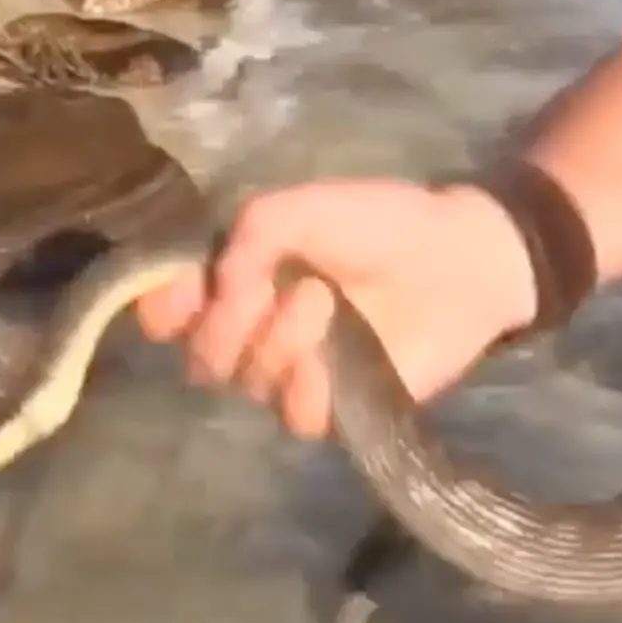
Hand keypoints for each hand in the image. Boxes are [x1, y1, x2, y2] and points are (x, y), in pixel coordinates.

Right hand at [134, 178, 533, 438]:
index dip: (163, 308)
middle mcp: (256, 331)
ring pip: (248, 382)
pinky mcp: (337, 406)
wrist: (458, 256)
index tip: (179, 296)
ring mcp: (294, 373)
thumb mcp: (303, 206)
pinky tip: (331, 358)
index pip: (169, 311)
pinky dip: (307, 388)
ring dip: (278, 340)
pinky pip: (296, 416)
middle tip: (268, 287)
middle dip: (223, 324)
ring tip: (325, 301)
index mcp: (239, 280)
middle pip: (200, 356)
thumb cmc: (382, 222)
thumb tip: (217, 286)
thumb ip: (247, 234)